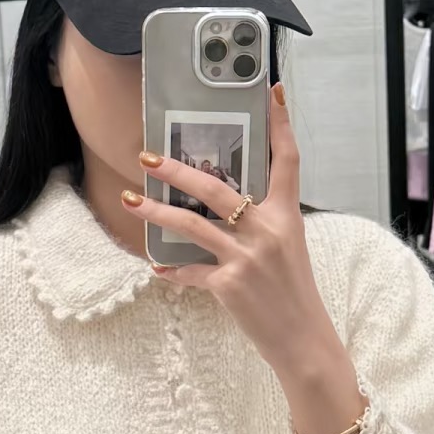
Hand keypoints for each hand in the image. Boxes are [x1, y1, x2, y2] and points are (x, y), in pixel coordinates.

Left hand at [122, 85, 343, 382]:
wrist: (303, 341)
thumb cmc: (294, 294)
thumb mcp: (288, 249)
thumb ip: (262, 223)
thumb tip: (226, 206)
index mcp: (286, 216)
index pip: (286, 160)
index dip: (280, 124)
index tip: (271, 93)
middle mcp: (268, 230)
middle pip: (217, 187)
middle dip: (178, 170)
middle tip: (148, 156)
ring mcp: (247, 257)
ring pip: (192, 223)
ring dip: (156, 210)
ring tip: (131, 199)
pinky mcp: (229, 284)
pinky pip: (191, 270)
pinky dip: (173, 270)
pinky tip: (158, 268)